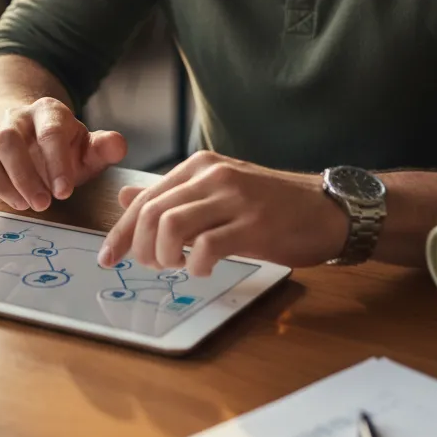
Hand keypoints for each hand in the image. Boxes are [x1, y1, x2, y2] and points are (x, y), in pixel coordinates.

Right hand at [0, 97, 126, 212]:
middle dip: (23, 176)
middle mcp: (15, 117)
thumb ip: (103, 148)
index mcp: (48, 112)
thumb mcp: (87, 148)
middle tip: (41, 205)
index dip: (56, 164)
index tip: (64, 193)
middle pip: (7, 139)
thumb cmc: (64, 149)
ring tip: (22, 205)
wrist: (31, 136)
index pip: (49, 133)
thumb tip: (118, 146)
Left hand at [98, 151, 348, 275]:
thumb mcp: (218, 191)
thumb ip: (173, 195)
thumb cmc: (272, 204)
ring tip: (176, 267)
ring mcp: (233, 198)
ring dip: (164, 256)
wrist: (328, 209)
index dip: (121, 230)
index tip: (108, 256)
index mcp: (200, 166)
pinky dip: (196, 265)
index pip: (146, 197)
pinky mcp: (253, 225)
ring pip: (172, 226)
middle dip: (139, 246)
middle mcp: (213, 175)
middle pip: (152, 212)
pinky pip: (207, 246)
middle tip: (148, 267)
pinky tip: (202, 270)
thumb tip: (127, 198)